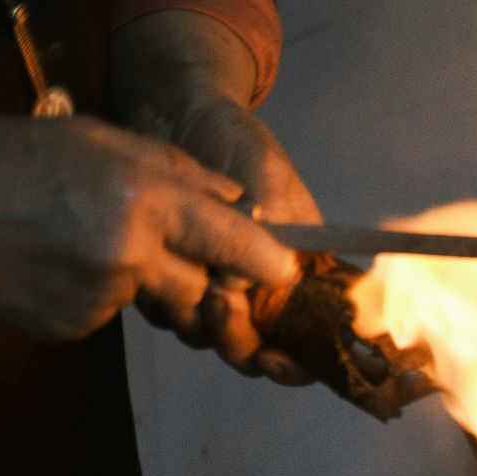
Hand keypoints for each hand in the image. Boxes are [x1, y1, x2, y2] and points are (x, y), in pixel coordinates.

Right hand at [0, 115, 298, 344]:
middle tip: (149, 239)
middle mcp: (128, 254)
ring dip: (136, 278)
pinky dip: (92, 293)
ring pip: (152, 300)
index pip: (234, 242)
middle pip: (200, 285)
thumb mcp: (94, 139)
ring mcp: (97, 297)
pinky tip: (53, 260)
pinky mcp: (70, 325)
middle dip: (193, 272)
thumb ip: (173, 170)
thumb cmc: (10, 163)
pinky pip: (106, 314)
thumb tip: (234, 199)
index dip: (265, 261)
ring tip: (79, 237)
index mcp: (142, 200)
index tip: (284, 270)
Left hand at [111, 9, 321, 383]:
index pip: (312, 336)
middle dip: (242, 342)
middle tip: (224, 307)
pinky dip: (169, 305)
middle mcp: (259, 288)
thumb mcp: (267, 174)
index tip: (282, 357)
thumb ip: (272, 225)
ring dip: (206, 326)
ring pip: (212, 338)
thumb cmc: (234, 141)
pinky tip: (164, 276)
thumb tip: (253, 280)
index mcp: (298, 270)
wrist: (174, 114)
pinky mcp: (170, 278)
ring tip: (199, 290)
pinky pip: (169, 313)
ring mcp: (215, 286)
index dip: (301, 361)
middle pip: (257, 350)